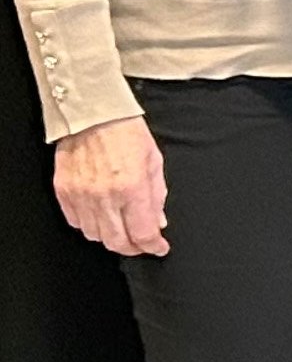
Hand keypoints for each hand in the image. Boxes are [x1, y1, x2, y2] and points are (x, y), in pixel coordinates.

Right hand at [51, 115, 168, 254]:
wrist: (93, 114)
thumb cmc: (127, 133)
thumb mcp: (154, 162)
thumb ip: (157, 196)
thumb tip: (157, 222)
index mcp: (132, 187)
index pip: (143, 233)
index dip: (153, 246)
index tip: (159, 247)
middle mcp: (105, 195)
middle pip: (117, 241)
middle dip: (133, 248)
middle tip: (141, 244)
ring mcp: (81, 195)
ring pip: (94, 235)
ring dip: (110, 237)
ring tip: (121, 228)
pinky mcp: (63, 190)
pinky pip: (75, 221)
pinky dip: (89, 225)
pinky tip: (100, 216)